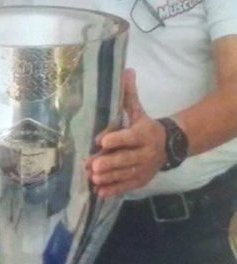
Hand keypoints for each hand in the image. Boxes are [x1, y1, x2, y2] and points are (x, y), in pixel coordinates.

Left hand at [85, 69, 165, 196]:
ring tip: (93, 178)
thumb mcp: (139, 111)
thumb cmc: (145, 126)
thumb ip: (129, 95)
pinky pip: (127, 185)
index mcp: (144, 134)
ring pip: (125, 174)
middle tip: (92, 166)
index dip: (117, 138)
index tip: (102, 141)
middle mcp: (145, 152)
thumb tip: (126, 70)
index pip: (130, 136)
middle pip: (126, 158)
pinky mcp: (141, 180)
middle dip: (109, 162)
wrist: (170, 145)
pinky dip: (113, 189)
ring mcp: (144, 168)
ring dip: (109, 177)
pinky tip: (99, 192)